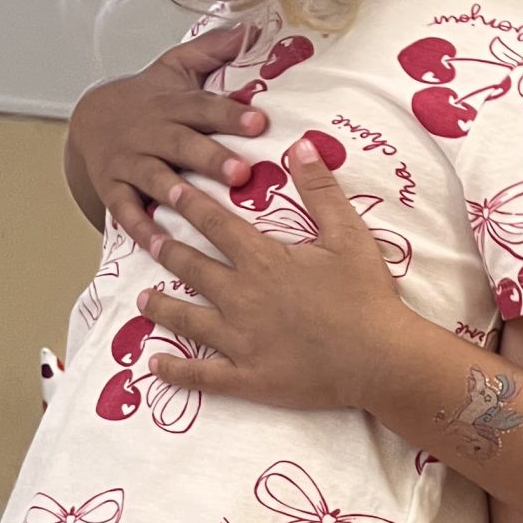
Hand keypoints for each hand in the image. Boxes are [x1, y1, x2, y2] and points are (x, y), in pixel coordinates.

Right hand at [69, 29, 262, 248]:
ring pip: (154, 177)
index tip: (260, 122)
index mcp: (174, 106)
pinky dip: (141, 228)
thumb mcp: (176, 68)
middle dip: (210, 158)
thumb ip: (212, 51)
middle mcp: (152, 133)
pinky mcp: (112, 188)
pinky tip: (159, 245)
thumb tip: (252, 27)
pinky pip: (125, 210)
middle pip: (182, 144)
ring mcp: (129, 161)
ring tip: (195, 205)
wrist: (90, 119)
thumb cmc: (149, 99)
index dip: (230, 115)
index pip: (204, 107)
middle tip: (242, 172)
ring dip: (175, 191)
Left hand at [141, 144, 407, 412]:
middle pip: (193, 269)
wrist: (380, 359)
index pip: (216, 226)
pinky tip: (155, 366)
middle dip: (167, 250)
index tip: (170, 190)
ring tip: (142, 299)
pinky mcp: (248, 378)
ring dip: (162, 308)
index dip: (191, 206)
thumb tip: (301, 145)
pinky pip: (203, 376)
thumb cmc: (368, 296)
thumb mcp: (349, 235)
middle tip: (145, 239)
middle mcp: (241, 298)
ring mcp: (240, 341)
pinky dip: (176, 372)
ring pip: (188, 321)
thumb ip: (321, 190)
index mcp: (263, 261)